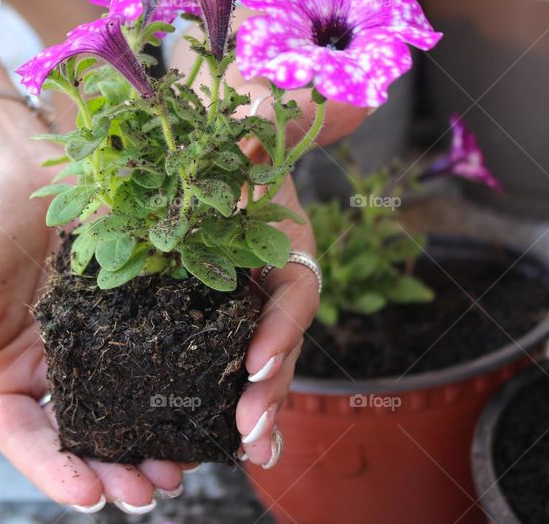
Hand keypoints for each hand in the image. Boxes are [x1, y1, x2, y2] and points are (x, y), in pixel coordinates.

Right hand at [0, 151, 184, 512]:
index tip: (90, 496)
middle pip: (87, 436)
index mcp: (7, 376)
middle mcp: (58, 370)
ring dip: (155, 442)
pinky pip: (162, 354)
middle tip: (151, 493)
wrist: (21, 161)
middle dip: (117, 471)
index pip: (28, 439)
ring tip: (182, 467)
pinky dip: (182, 384)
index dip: (57, 471)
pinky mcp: (139, 310)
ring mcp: (102, 342)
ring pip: (131, 406)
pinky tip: (203, 402)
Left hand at [165, 12, 355, 467]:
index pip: (295, 290)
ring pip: (246, 359)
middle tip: (251, 434)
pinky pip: (204, 353)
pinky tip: (196, 434)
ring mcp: (233, 295)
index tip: (257, 362)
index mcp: (284, 238)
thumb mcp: (254, 108)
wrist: (192, 125)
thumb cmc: (229, 116)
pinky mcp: (195, 306)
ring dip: (248, 407)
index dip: (283, 327)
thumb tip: (356, 97)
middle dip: (267, 389)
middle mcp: (265, 275)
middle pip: (275, 341)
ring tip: (242, 451)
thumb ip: (291, 110)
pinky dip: (206, 393)